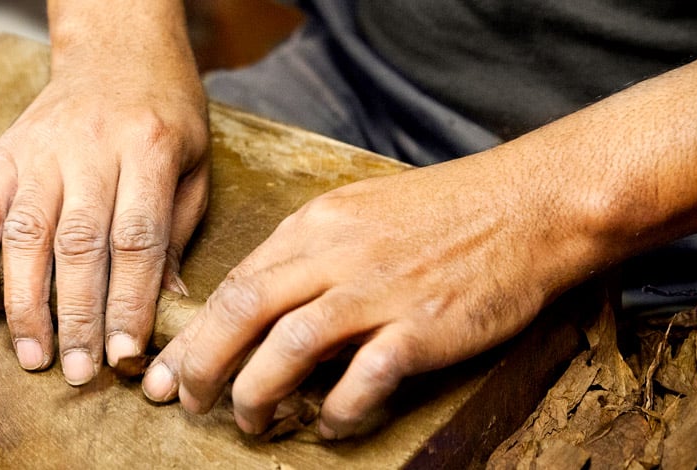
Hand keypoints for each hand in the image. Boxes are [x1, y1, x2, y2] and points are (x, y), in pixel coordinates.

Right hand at [0, 53, 208, 384]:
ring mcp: (42, 147)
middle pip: (80, 244)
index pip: (137, 240)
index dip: (130, 302)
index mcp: (150, 149)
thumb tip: (167, 304)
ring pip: (27, 233)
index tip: (125, 354)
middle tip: (79, 372)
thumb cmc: (167, 112)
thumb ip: (177, 232)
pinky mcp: (6, 149)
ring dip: (26, 303)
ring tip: (33, 355)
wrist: (118, 47)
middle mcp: (92, 148)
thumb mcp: (194, 165)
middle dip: (78, 317)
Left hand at [143, 153, 596, 438]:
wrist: (529, 205)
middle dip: (201, 363)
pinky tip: (330, 425)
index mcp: (318, 225)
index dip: (194, 331)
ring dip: (257, 392)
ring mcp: (380, 290)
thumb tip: (266, 305)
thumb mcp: (363, 212)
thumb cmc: (448, 211)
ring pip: (289, 345)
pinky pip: (362, 379)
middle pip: (243, 309)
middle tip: (185, 400)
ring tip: (250, 422)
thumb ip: (313, 254)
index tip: (167, 367)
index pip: (236, 280)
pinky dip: (337, 410)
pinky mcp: (423, 326)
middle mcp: (338, 254)